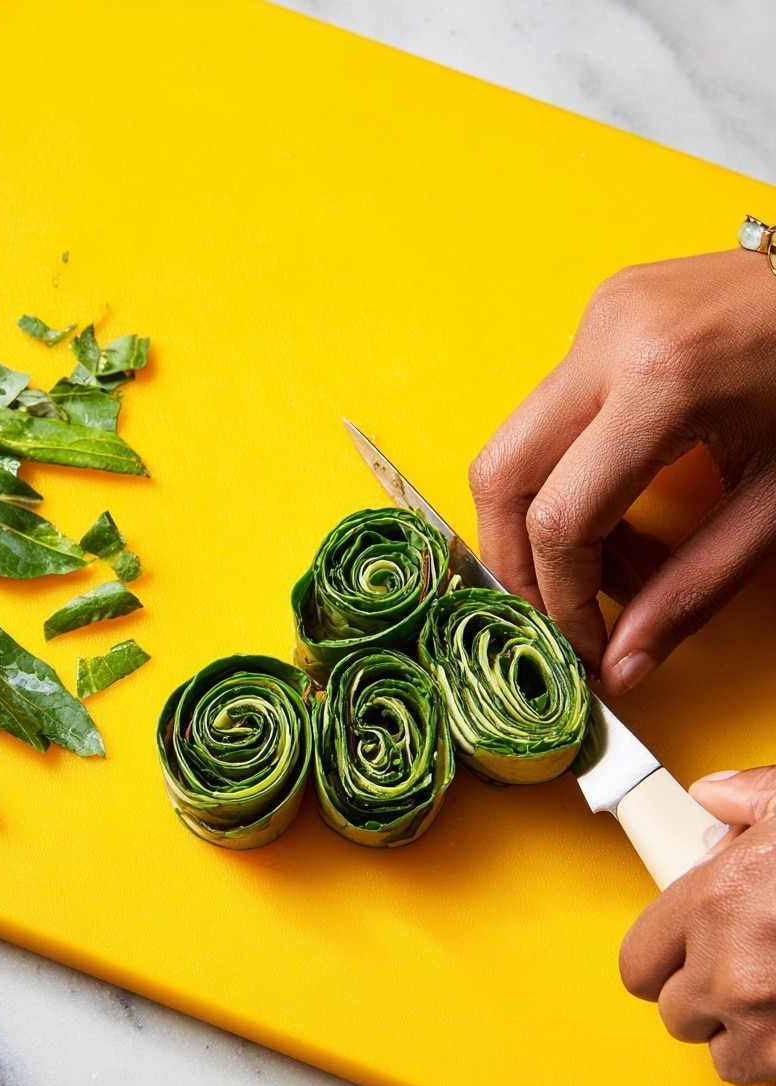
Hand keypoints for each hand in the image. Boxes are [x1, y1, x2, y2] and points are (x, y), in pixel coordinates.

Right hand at [469, 249, 775, 691]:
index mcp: (664, 384)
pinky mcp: (600, 314)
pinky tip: (621, 506)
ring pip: (513, 446)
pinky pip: (548, 414)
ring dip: (543, 522)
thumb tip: (624, 663)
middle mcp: (610, 341)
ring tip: (618, 563)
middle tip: (560, 615)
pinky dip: (566, 475)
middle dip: (516, 563)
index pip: (560, 517)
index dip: (563, 598)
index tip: (588, 644)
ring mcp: (598, 318)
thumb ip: (694, 590)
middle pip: (500, 476)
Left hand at [619, 766, 775, 1084]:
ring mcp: (770, 1023)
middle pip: (676, 1015)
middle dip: (701, 996)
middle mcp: (731, 971)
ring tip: (770, 997)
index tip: (681, 950)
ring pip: (726, 1056)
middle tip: (735, 967)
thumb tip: (713, 796)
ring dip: (742, 1033)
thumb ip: (745, 797)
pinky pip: (772, 1075)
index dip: (659, 959)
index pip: (637, 964)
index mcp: (713, 903)